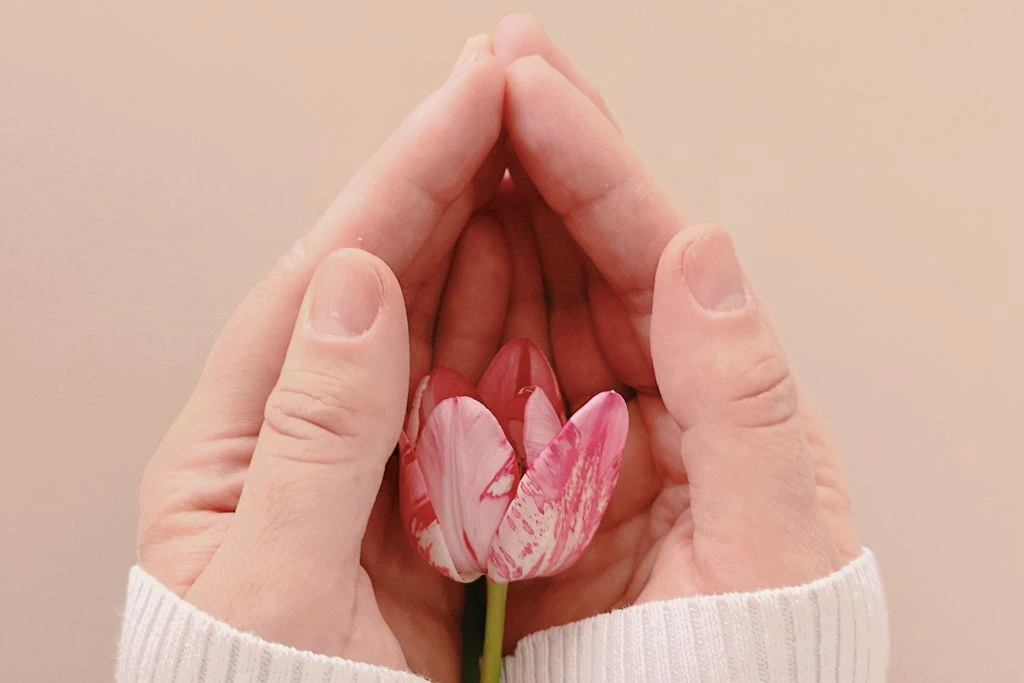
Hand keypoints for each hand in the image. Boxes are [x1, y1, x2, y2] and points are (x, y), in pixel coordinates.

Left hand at [136, 37, 505, 681]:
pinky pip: (471, 392)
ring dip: (484, 235)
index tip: (476, 97)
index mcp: (232, 447)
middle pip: (378, 280)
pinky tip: (536, 269)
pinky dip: (509, 327)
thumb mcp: (277, 588)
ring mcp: (364, 461)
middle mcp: (296, 435)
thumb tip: (355, 283)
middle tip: (514, 91)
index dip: (404, 182)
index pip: (325, 280)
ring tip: (531, 153)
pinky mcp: (421, 499)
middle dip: (447, 179)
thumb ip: (314, 438)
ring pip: (431, 323)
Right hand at [486, 14, 861, 645]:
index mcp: (721, 389)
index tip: (527, 83)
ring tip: (454, 129)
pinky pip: (483, 369)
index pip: (650, 251)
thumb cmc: (752, 655)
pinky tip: (430, 247)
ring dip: (490, 209)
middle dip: (536, 151)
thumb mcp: (772, 531)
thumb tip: (702, 248)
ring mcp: (583, 421)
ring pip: (527, 294)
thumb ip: (743, 395)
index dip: (589, 162)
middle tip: (489, 63)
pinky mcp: (530, 467)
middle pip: (585, 250)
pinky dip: (453, 306)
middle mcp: (653, 388)